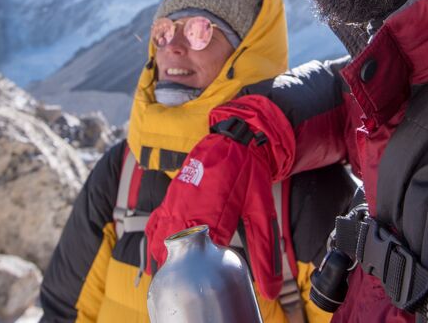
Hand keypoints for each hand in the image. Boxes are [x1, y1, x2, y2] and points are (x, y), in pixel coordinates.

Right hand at [144, 132, 283, 299]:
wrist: (236, 137)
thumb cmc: (250, 174)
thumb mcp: (261, 212)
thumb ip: (264, 251)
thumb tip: (271, 289)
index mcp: (212, 217)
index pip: (199, 258)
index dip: (201, 273)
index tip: (205, 282)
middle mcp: (189, 210)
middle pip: (174, 252)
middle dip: (178, 268)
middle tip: (184, 283)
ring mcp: (177, 200)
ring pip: (161, 238)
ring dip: (165, 256)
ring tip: (172, 272)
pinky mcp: (172, 193)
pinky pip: (156, 220)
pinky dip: (156, 238)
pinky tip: (159, 249)